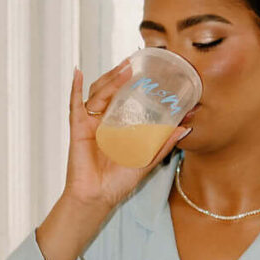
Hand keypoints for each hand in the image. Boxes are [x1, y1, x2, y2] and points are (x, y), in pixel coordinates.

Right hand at [36, 62, 191, 259]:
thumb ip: (162, 143)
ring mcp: (90, 123)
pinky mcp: (78, 129)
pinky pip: (75, 105)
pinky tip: (78, 73)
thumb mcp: (146, 160)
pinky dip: (75, 88)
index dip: (133, 82)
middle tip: (135, 62)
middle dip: (121, 75)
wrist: (98, 198)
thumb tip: (184, 127)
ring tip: (124, 69)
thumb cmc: (117, 182)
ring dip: (110, 79)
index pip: (125, 97)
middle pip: (110, 90)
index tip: (146, 67)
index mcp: (118, 126)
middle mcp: (103, 121)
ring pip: (98, 94)